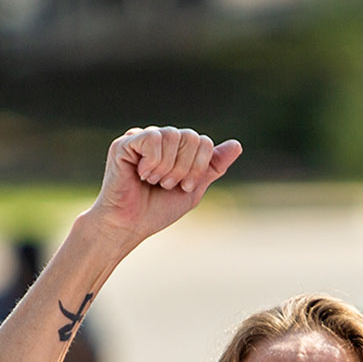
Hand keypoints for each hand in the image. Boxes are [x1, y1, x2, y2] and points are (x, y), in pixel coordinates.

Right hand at [83, 127, 240, 247]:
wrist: (129, 226)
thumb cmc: (157, 210)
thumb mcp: (193, 189)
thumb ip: (213, 167)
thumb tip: (237, 144)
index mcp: (176, 149)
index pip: (203, 141)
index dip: (199, 167)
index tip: (184, 187)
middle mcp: (159, 139)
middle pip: (191, 136)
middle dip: (185, 168)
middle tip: (167, 185)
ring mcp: (141, 138)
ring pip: (173, 135)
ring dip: (168, 167)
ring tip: (154, 181)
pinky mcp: (125, 143)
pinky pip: (153, 138)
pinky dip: (153, 162)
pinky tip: (141, 174)